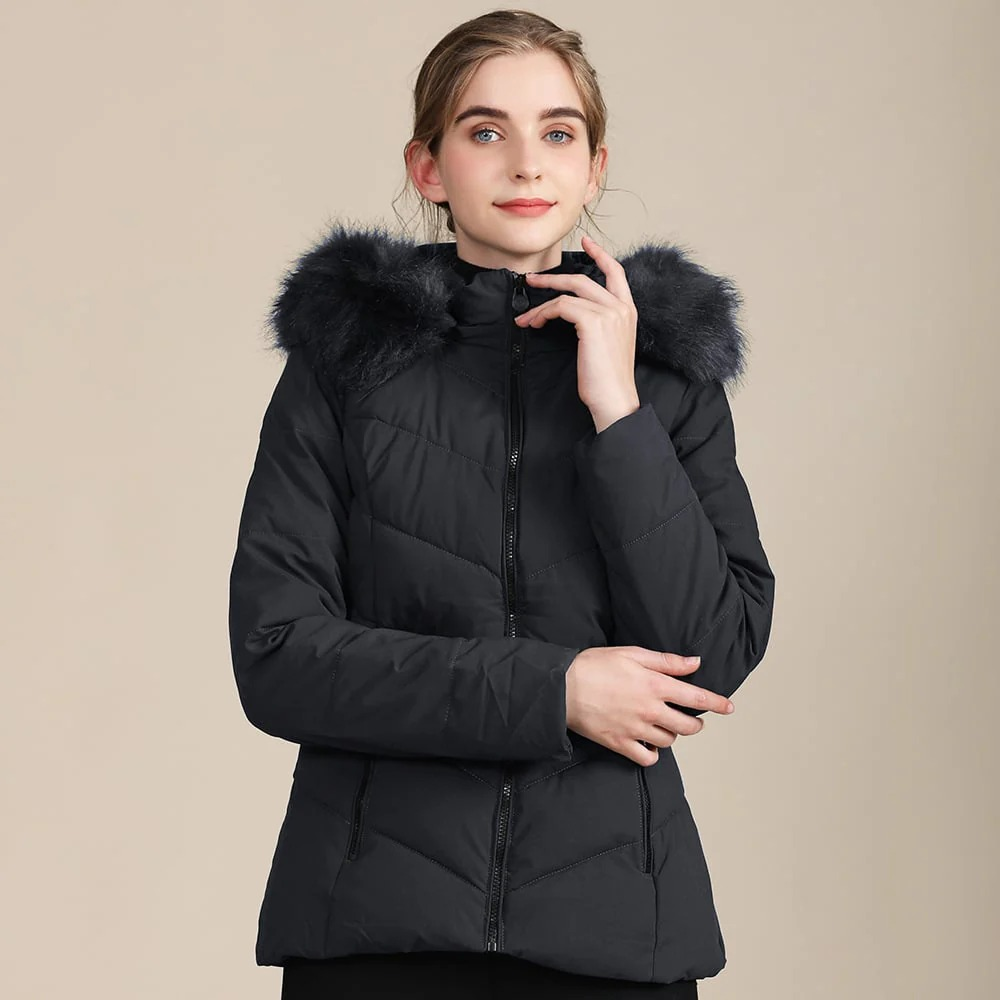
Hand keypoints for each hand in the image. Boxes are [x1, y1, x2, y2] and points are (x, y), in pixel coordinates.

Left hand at [515, 234, 640, 432]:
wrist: (614, 400)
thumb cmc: (607, 381)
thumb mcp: (606, 345)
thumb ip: (597, 324)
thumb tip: (572, 315)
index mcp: (628, 311)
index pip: (616, 273)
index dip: (600, 255)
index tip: (586, 242)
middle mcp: (621, 308)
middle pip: (584, 279)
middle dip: (554, 279)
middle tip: (532, 280)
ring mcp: (609, 313)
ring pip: (568, 294)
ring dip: (542, 304)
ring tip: (526, 316)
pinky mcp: (593, 322)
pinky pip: (562, 307)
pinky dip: (544, 313)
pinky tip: (535, 324)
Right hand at [565, 646, 735, 765]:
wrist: (562, 688)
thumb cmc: (595, 665)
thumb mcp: (632, 654)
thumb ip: (667, 661)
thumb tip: (695, 663)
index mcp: (655, 686)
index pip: (697, 699)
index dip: (717, 703)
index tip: (729, 707)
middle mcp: (650, 711)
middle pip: (688, 725)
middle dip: (696, 722)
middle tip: (691, 717)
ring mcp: (636, 730)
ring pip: (669, 741)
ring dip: (672, 734)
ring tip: (663, 724)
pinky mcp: (620, 744)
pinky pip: (648, 758)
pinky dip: (653, 753)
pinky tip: (648, 743)